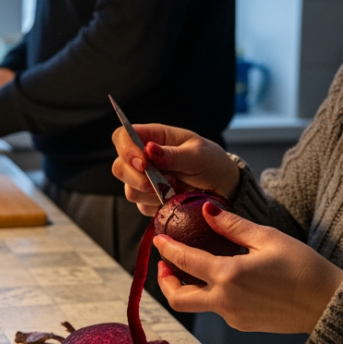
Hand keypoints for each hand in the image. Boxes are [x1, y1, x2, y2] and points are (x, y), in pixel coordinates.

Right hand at [110, 124, 239, 214]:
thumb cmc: (211, 162)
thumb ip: (173, 154)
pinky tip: (175, 199)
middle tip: (163, 181)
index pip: (122, 136)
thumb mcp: (198, 154)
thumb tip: (149, 148)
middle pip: (119, 167)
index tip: (142, 163)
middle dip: (137, 178)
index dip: (126, 148)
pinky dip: (158, 206)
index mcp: (153, 138)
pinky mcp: (149, 201)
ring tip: (176, 188)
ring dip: (152, 193)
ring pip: (129, 190)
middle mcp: (143, 159)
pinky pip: (142, 207)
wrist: (223, 187)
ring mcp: (144, 181)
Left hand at [154, 202, 342, 333]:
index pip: (184, 261)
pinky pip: (218, 310)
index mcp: (229, 275)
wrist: (328, 303)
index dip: (166, 249)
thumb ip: (232, 225)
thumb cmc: (303, 267)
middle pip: (178, 299)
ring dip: (188, 288)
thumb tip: (206, 210)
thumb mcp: (267, 238)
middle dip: (165, 281)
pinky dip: (211, 294)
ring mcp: (233, 317)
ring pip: (198, 306)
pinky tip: (224, 279)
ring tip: (194, 268)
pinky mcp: (243, 325)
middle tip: (166, 263)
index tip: (158, 239)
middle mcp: (225, 301)